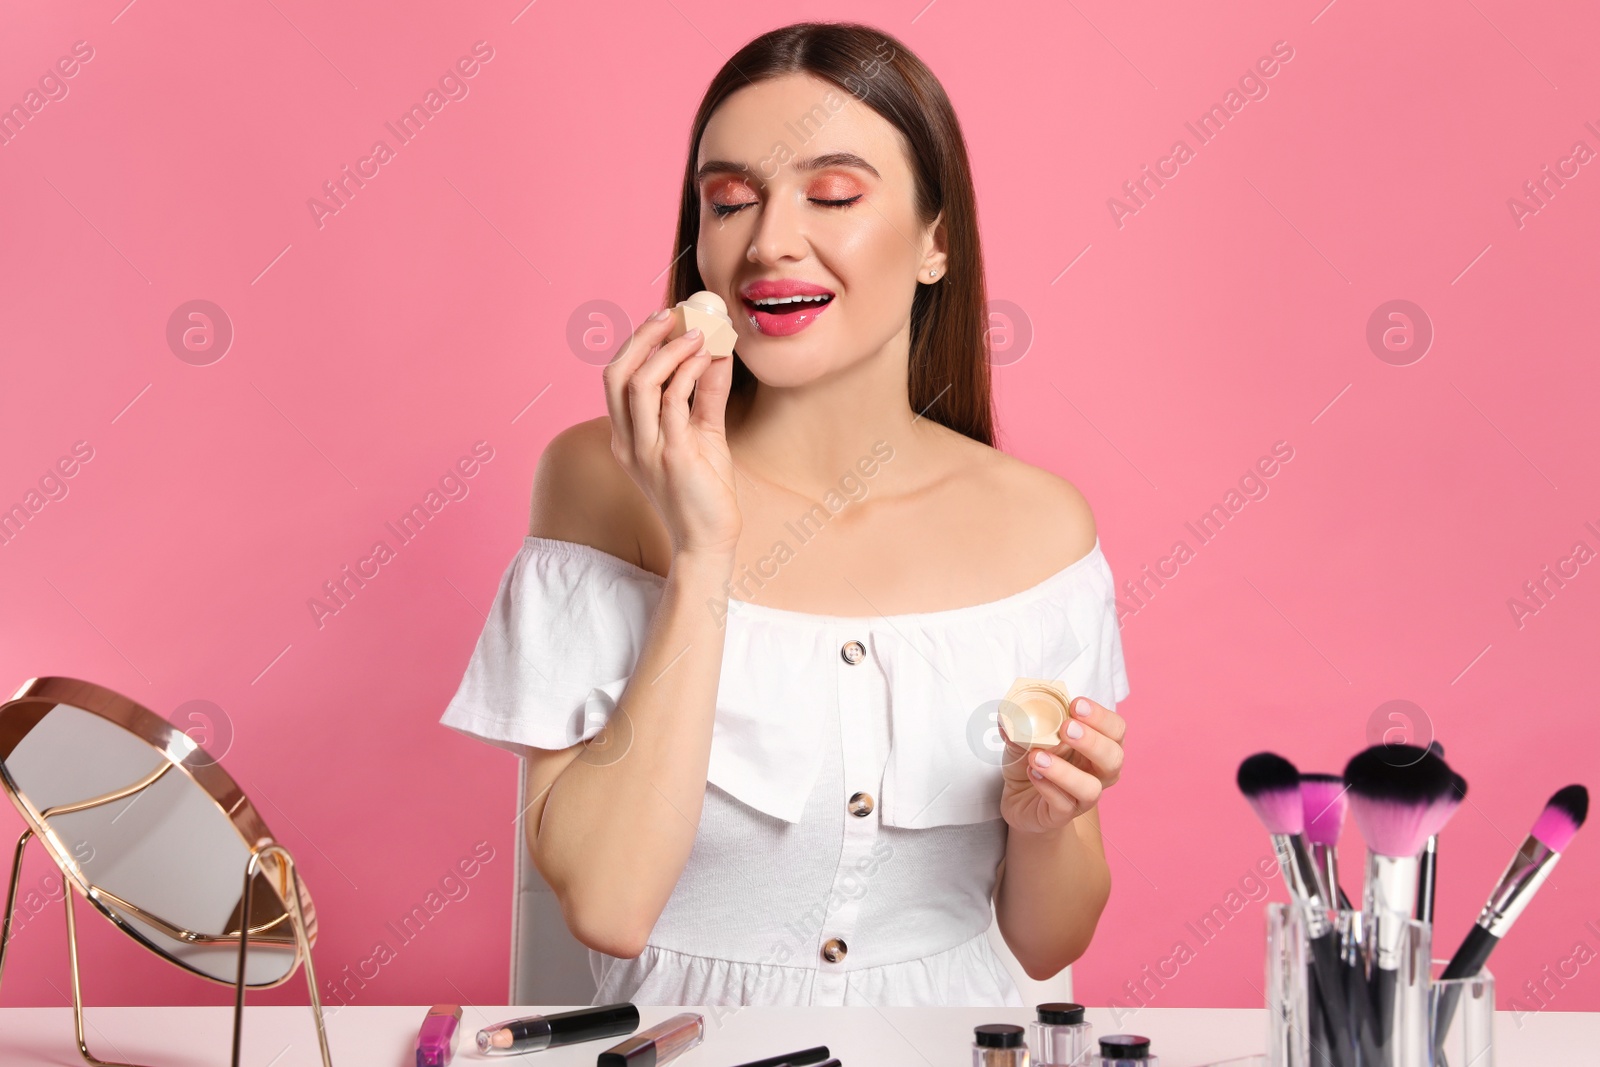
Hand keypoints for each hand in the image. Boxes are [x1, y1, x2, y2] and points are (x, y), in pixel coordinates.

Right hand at [602, 308, 741, 559]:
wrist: (710, 540)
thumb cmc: (705, 491)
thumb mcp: (705, 434)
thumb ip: (707, 394)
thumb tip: (716, 353)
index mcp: (627, 436)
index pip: (617, 379)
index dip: (637, 344)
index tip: (665, 320)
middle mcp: (628, 441)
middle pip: (616, 375)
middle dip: (642, 338)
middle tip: (673, 314)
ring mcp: (646, 450)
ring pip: (640, 384)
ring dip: (669, 351)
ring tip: (699, 333)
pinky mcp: (671, 457)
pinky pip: (672, 403)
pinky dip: (688, 373)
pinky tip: (707, 359)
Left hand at [998, 696, 1125, 833]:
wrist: (1019, 799)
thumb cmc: (1033, 760)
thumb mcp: (1026, 736)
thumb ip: (1023, 724)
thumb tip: (1013, 712)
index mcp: (1098, 745)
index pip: (1116, 729)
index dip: (1101, 717)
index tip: (1076, 705)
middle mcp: (1098, 772)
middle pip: (1114, 758)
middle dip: (1092, 741)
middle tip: (1066, 728)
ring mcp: (1083, 797)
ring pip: (1091, 788)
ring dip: (1064, 771)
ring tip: (1037, 756)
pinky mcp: (1063, 815)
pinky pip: (1064, 805)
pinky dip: (1047, 787)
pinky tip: (1032, 772)